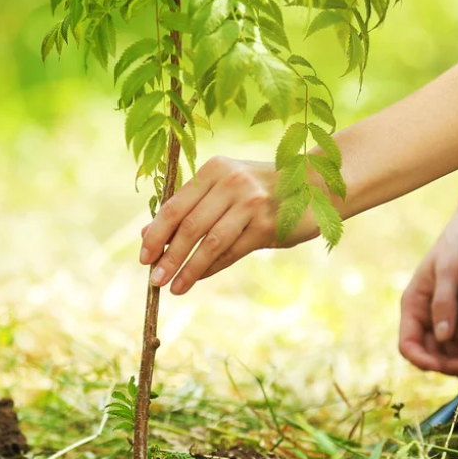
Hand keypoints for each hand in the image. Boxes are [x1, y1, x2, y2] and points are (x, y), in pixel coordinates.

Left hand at [139, 156, 318, 294]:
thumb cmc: (260, 190)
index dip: (156, 234)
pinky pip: (233, 251)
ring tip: (174, 287)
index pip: (175, 205)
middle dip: (169, 256)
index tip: (143, 258)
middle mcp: (232, 182)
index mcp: (214, 170)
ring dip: (189, 268)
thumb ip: (188, 208)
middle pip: (190, 225)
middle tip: (154, 280)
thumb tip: (146, 235)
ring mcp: (252, 202)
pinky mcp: (269, 224)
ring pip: (210, 242)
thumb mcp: (223, 190)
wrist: (314, 187)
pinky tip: (198, 278)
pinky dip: (212, 268)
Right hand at [398, 208, 457, 378]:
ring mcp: (448, 321)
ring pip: (448, 356)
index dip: (421, 359)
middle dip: (446, 365)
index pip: (408, 343)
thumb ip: (444, 303)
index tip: (440, 365)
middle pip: (430, 354)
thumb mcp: (450, 270)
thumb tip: (442, 338)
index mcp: (414, 305)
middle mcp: (428, 317)